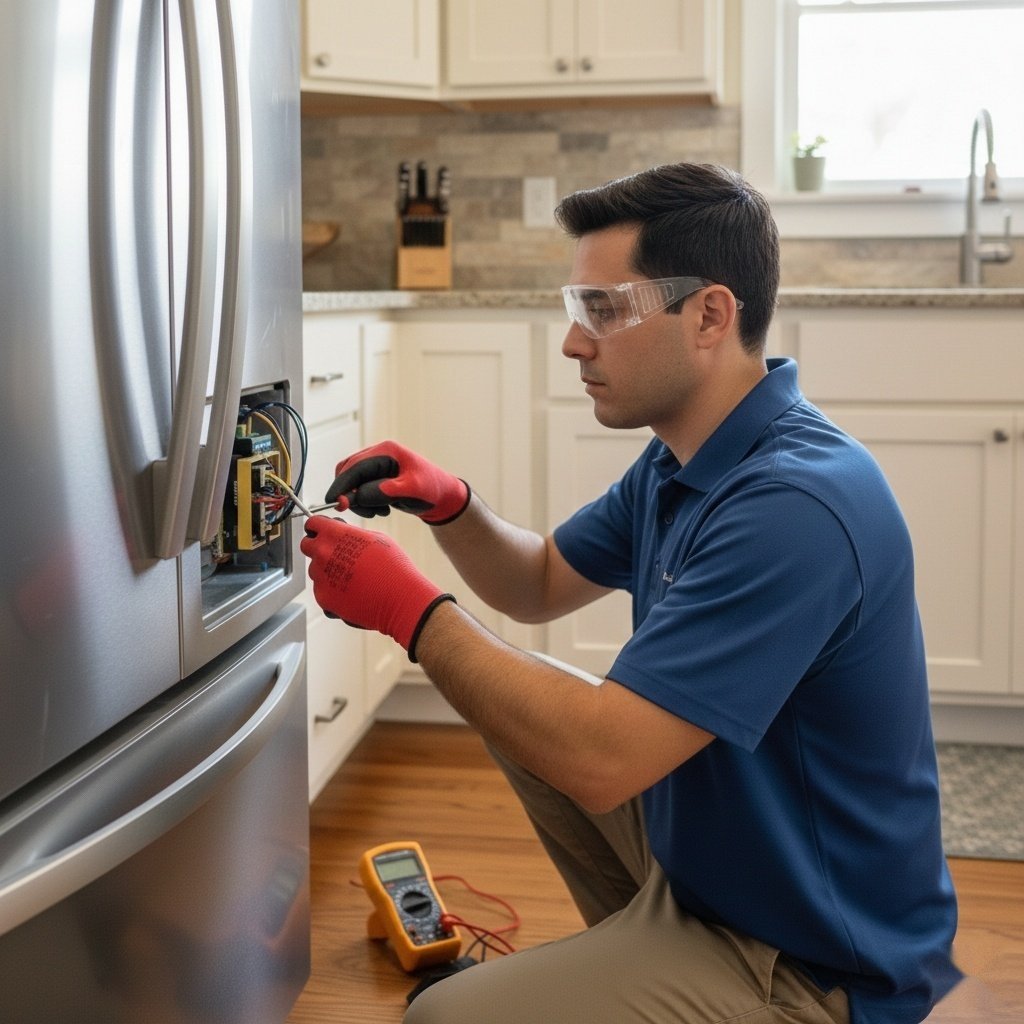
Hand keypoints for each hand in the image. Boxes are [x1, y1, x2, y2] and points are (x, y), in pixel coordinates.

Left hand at [300, 516, 453, 660]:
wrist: (399, 598)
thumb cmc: (392, 567)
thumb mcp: (375, 538)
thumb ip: (350, 534)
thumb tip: (340, 535)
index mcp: (334, 534)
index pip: (312, 523)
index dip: (318, 527)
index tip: (323, 532)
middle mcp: (323, 553)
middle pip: (307, 546)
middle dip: (318, 548)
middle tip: (336, 555)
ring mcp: (320, 577)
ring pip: (315, 570)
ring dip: (327, 571)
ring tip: (353, 578)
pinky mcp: (322, 597)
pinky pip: (322, 590)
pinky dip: (333, 592)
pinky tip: (352, 592)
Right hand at [324, 440, 469, 523]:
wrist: (443, 496)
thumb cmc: (432, 489)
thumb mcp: (411, 490)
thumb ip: (385, 491)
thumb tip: (359, 495)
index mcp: (386, 451)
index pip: (355, 466)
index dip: (342, 484)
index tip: (334, 502)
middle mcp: (379, 455)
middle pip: (348, 472)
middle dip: (350, 493)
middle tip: (364, 511)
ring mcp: (377, 466)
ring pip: (352, 482)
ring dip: (359, 500)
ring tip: (379, 512)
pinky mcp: (377, 478)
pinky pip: (360, 489)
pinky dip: (365, 502)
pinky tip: (382, 510)